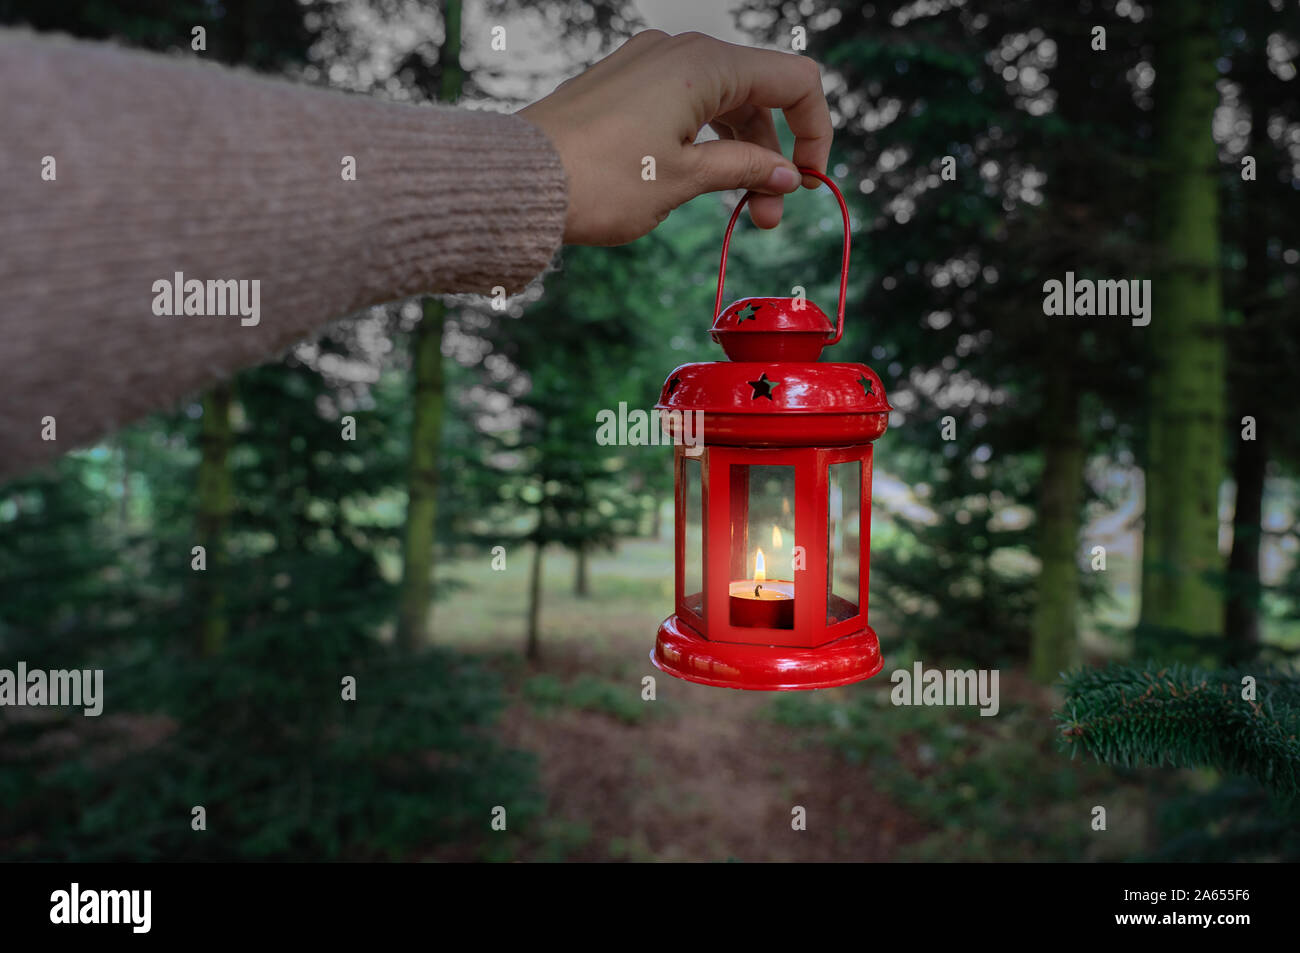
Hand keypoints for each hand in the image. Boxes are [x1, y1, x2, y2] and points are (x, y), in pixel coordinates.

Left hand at [518, 31, 832, 245]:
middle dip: (773, 156)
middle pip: (758, 95)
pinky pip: (684, 105)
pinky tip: (701, 182)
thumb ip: (744, 168)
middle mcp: (678, 51)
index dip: (815, 131)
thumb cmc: (598, 181)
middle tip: (766, 218)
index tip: (808, 182)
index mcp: (704, 64)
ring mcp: (647, 64)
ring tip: (740, 212)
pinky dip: (705, 141)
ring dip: (740, 154)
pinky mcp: (623, 84)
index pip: (795, 80)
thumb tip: (785, 173)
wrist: (517, 182)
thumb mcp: (683, 179)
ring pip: (721, 103)